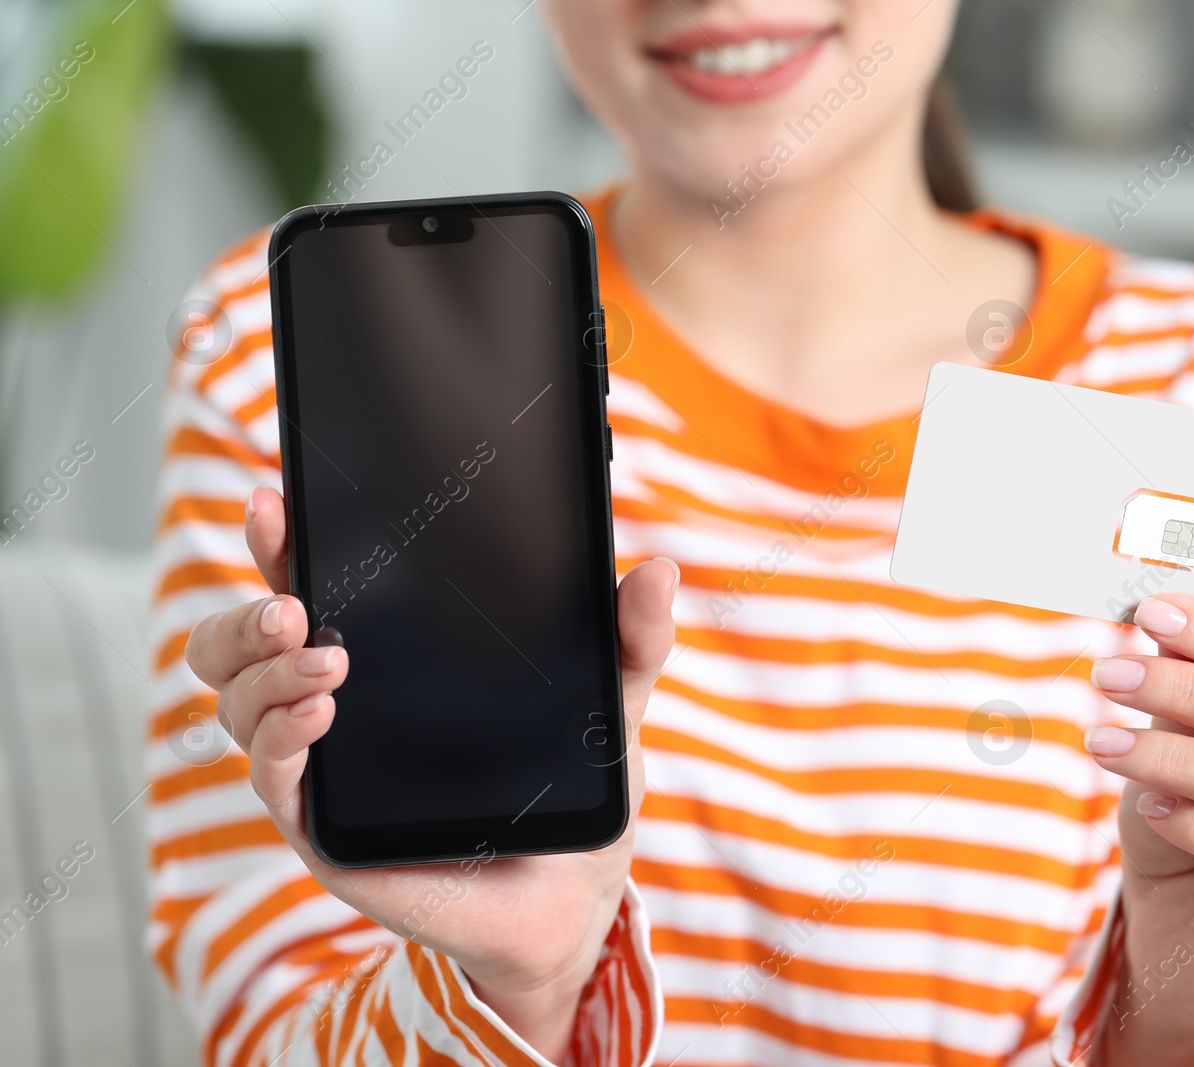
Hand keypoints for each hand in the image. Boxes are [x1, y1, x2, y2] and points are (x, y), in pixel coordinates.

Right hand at [184, 487, 677, 1052]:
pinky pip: (273, 778)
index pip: (311, 581)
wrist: (576, 887)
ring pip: (239, 703)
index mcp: (386, 650)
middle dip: (247, 612)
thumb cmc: (574, 779)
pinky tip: (321, 714)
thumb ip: (633, 635)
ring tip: (326, 659)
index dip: (281, 541)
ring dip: (268, 674)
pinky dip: (283, 740)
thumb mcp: (610, 696)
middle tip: (292, 604)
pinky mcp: (325, 828)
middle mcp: (334, 699)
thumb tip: (659, 571)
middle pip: (240, 642)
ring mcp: (322, 763)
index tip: (276, 500)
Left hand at [1081, 594, 1193, 1066]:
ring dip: (1177, 758)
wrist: (1177, 938)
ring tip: (1105, 745)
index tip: (1151, 613)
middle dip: (1190, 689)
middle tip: (1110, 675)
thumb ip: (1189, 695)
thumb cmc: (1186, 826)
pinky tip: (1150, 808)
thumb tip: (1164, 628)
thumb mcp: (1179, 747)